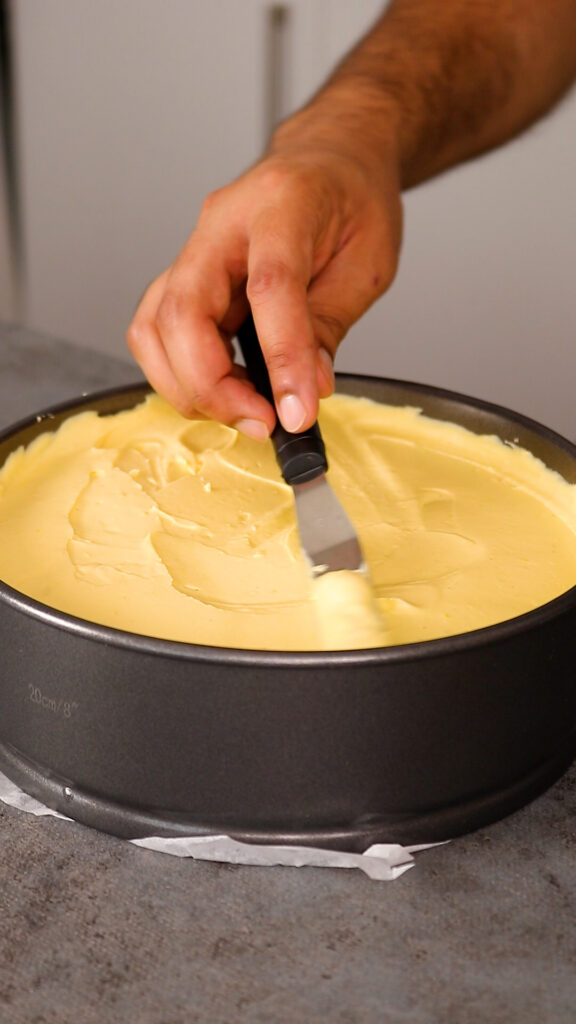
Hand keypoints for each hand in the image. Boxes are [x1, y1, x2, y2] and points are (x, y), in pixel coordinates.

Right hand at [127, 137, 402, 438]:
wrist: (330, 158)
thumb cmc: (353, 198)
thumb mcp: (369, 262)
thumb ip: (331, 325)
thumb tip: (307, 390)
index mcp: (283, 203)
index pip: (269, 285)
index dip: (281, 357)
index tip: (295, 413)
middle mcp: (223, 222)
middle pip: (183, 311)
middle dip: (213, 386)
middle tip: (263, 423)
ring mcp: (195, 249)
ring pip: (154, 328)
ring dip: (189, 387)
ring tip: (244, 412)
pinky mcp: (184, 277)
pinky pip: (157, 333)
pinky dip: (182, 374)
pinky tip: (225, 391)